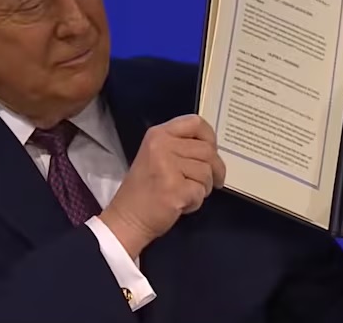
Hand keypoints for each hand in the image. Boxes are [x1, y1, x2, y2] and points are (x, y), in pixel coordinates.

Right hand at [100, 114, 225, 257]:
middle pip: (207, 150)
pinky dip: (195, 202)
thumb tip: (212, 149)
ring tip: (185, 194)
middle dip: (214, 169)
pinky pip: (201, 191)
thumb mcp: (158, 156)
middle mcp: (162, 145)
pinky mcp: (175, 189)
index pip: (196, 123)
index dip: (211, 138)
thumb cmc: (145, 189)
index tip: (213, 153)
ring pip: (207, 172)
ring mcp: (167, 166)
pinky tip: (181, 204)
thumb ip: (181, 147)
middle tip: (209, 182)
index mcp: (158, 134)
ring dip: (203, 188)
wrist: (127, 218)